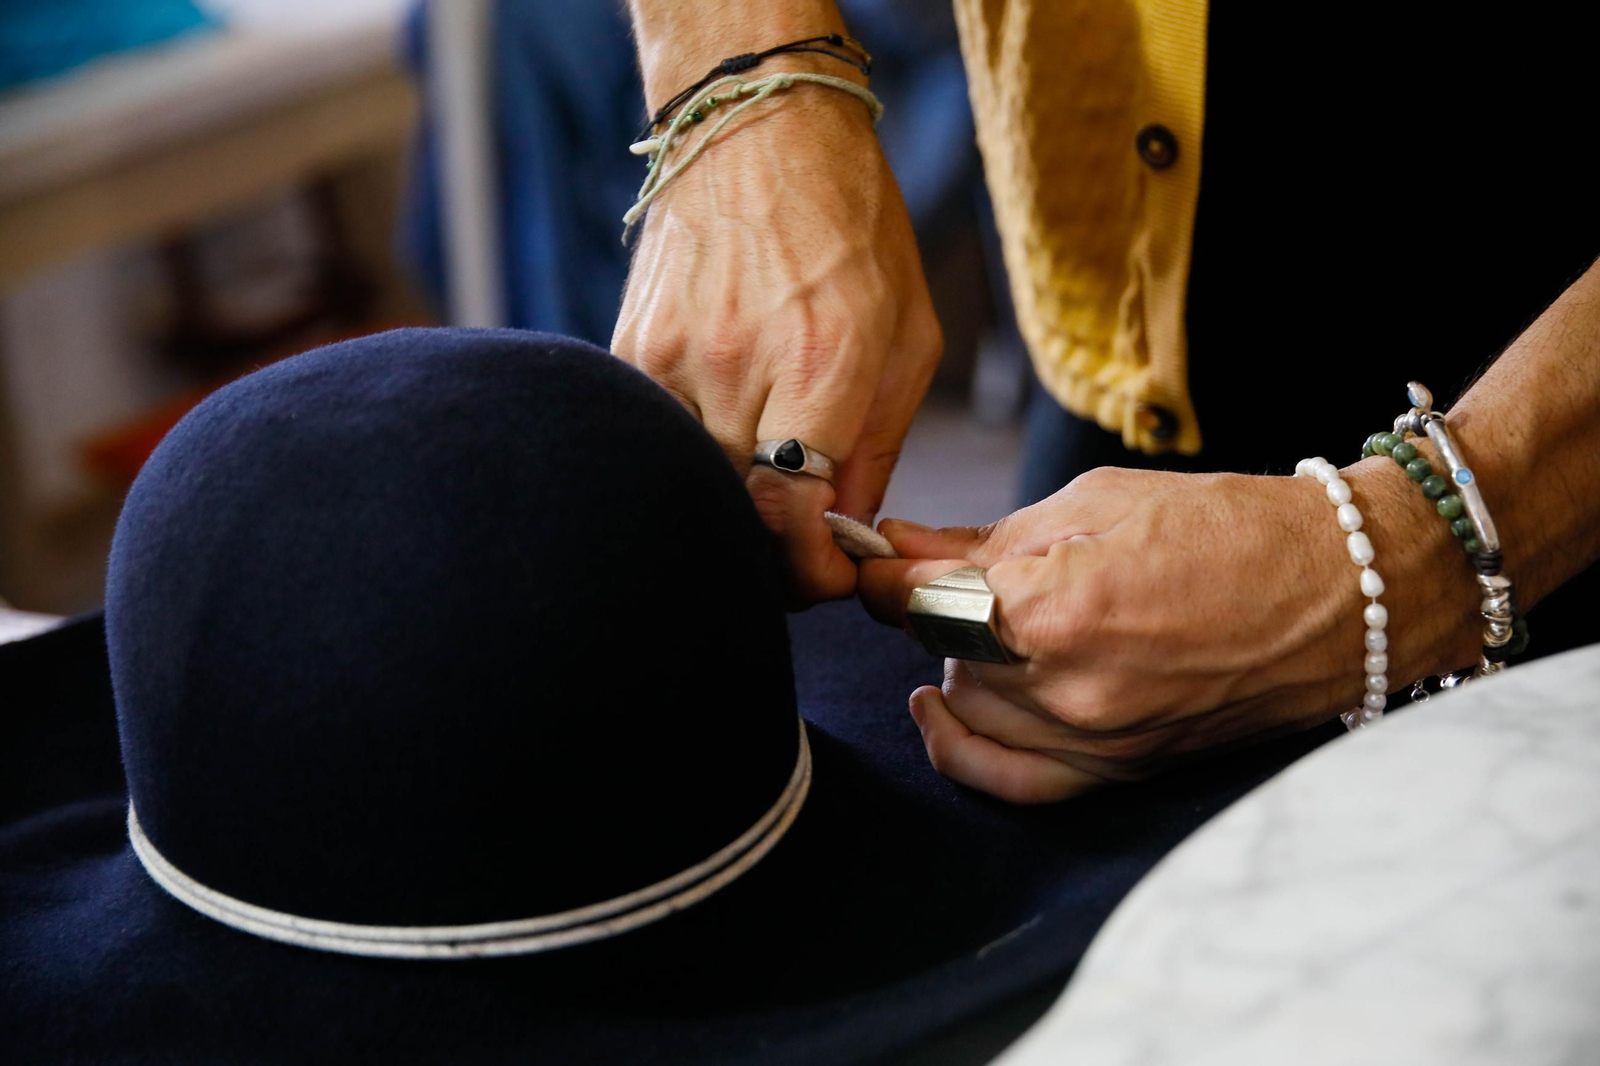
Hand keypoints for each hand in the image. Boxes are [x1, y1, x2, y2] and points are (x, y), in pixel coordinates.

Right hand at [612, 81, 940, 603]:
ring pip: (693, 485)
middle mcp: (737, 365)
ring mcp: (671, 359)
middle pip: (738, 515)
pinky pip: (658, 441)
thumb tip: (844, 534)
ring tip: (766, 487)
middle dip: (778, 552)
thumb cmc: (852, 227)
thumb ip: (878, 448)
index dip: (810, 571)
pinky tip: (724, 434)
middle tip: (804, 548)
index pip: (790, 514)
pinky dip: (693, 459)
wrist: (758, 128)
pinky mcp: (630, 352)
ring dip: (732, 507)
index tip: (827, 575)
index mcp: (821, 360)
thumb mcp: (908, 337)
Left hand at [858, 464, 1475, 802]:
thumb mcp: (1095, 504)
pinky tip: (942, 709)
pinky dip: (964, 749)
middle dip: (925, 608)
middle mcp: (1069, 691)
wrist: (1340, 594)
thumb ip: (983, 538)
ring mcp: (1095, 742)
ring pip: (968, 711)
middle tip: (933, 572)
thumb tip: (895, 545)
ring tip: (976, 620)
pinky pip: (1012, 782)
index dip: (884, 576)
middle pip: (939, 655)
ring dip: (953, 664)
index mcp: (1058, 609)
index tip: (872, 557)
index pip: (919, 603)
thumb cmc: (1228, 528)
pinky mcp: (1118, 770)